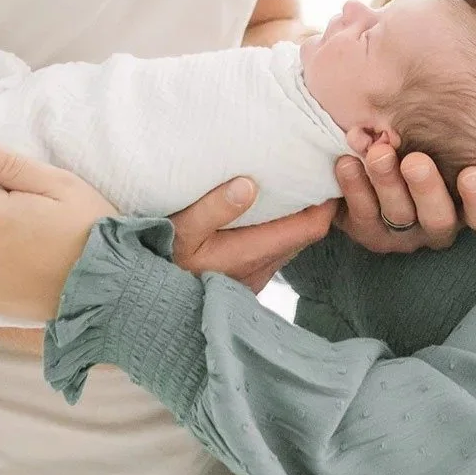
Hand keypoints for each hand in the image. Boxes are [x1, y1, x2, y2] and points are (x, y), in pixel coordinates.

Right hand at [168, 178, 335, 291]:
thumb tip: (248, 184)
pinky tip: (263, 209)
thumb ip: (212, 208)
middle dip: (313, 203)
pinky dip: (276, 228)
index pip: (310, 227)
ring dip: (294, 216)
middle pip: (304, 234)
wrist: (149, 305)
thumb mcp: (180, 231)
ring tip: (290, 182)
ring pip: (289, 243)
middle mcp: (260, 269)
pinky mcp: (243, 280)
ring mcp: (253, 277)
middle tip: (311, 170)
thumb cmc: (161, 261)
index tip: (325, 171)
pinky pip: (272, 251)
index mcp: (250, 253)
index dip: (325, 200)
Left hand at [334, 138, 475, 252]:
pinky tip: (347, 161)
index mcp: (466, 208)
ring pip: (397, 215)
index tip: (474, 172)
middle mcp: (437, 225)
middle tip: (416, 160)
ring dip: (387, 182)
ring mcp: (401, 231)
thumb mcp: (463, 140)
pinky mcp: (367, 229)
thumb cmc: (431, 142)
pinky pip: (359, 215)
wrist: (376, 146)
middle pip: (438, 219)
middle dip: (427, 189)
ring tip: (378, 152)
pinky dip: (353, 187)